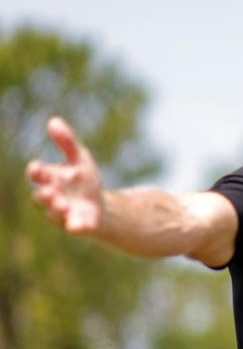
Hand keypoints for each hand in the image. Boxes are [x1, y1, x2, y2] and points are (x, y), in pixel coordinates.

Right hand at [26, 117, 103, 233]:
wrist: (101, 206)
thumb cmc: (84, 181)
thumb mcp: (79, 159)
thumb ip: (67, 142)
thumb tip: (53, 121)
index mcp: (50, 178)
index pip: (37, 174)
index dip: (36, 171)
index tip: (38, 168)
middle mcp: (53, 197)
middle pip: (41, 197)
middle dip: (44, 194)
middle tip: (50, 191)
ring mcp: (64, 213)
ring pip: (54, 214)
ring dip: (58, 209)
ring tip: (63, 205)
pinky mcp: (78, 225)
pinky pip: (76, 228)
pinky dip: (78, 227)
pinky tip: (84, 226)